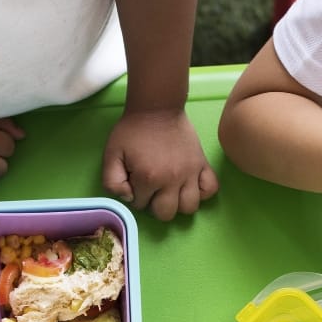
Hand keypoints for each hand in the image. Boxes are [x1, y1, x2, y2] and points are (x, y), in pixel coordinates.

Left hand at [102, 110, 218, 220]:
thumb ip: (112, 182)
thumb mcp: (111, 154)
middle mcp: (172, 179)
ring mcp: (190, 173)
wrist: (157, 107)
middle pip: (167, 213)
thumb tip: (129, 198)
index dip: (135, 196)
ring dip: (178, 204)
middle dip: (156, 206)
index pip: (140, 205)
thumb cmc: (132, 131)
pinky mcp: (202, 164)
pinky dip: (202, 193)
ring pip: (190, 207)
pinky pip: (211, 189)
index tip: (134, 182)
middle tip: (151, 190)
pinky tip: (190, 187)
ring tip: (171, 191)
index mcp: (148, 178)